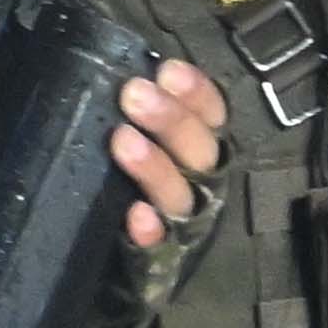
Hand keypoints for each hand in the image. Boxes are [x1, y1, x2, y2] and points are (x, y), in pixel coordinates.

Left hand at [110, 58, 227, 247]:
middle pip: (199, 149)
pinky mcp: (161, 256)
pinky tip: (136, 214)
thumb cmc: (133, 178)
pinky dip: (150, 229)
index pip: (211, 114)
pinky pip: (159, 245)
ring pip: (180, 193)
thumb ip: (141, 110)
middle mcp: (201, 182)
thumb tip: (116, 71)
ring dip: (154, 166)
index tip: (168, 71)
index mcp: (200, 147)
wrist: (123, 256)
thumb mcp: (145, 139)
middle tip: (135, 94)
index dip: (196, 93)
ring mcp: (184, 222)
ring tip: (123, 141)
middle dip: (170, 119)